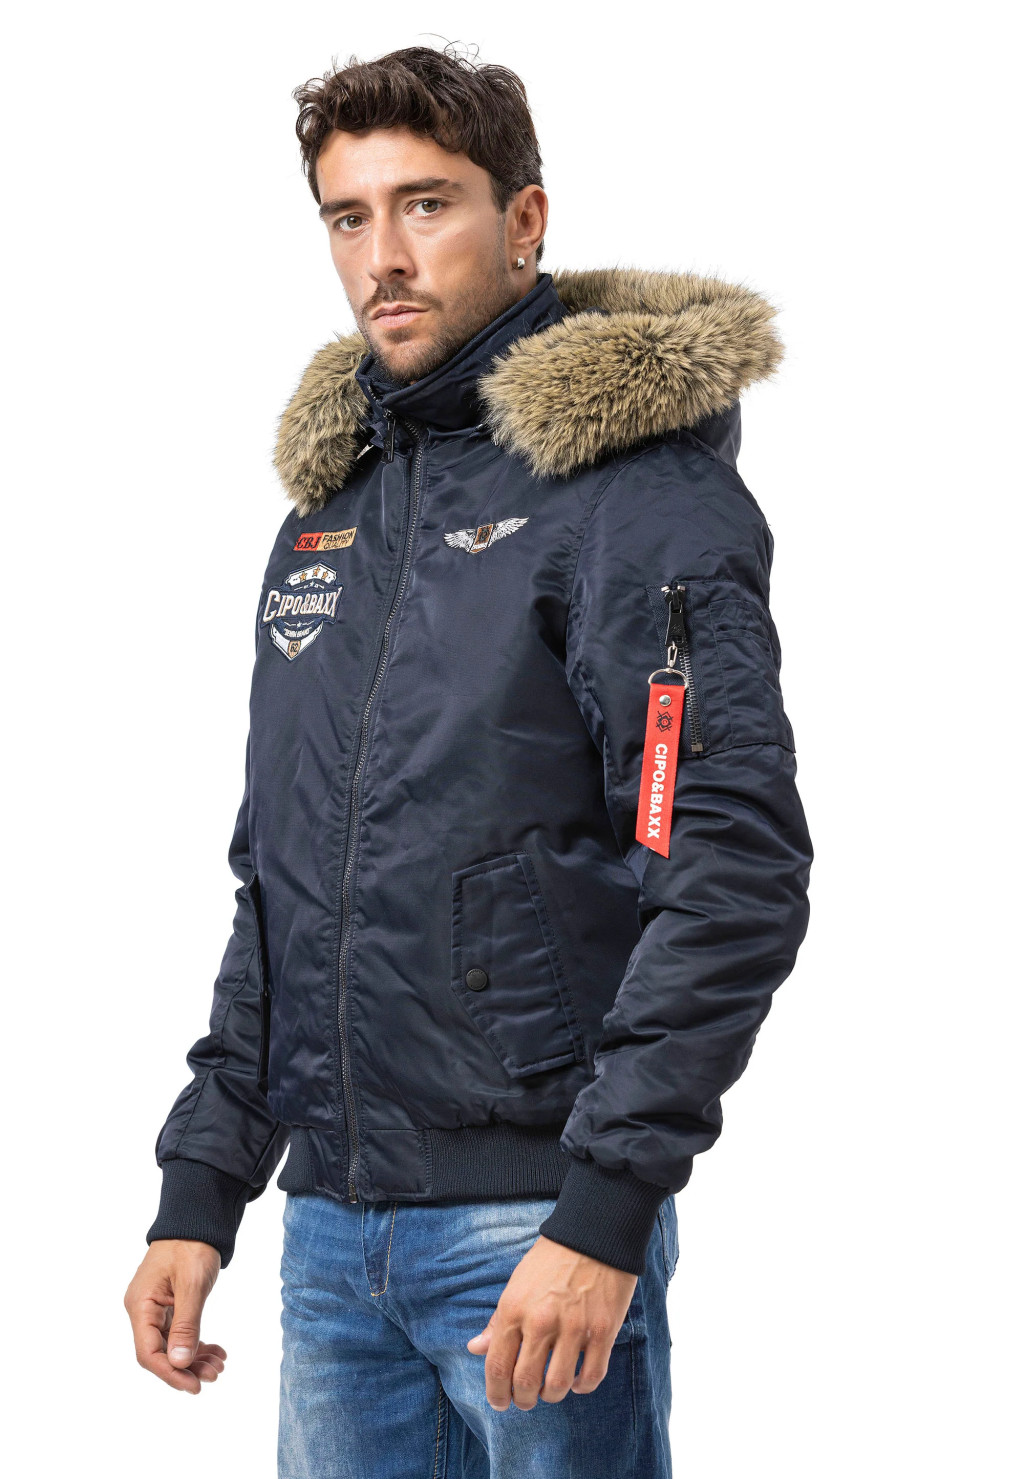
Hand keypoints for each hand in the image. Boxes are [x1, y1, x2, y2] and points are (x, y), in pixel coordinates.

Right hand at [124, 1239, 225, 1393]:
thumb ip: (186, 1324)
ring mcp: (156, 1308)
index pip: (148, 1353)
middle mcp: (143, 1310)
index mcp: (141, 1305)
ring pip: (172, 1345)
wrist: (197, 1218)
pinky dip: (197, 1343)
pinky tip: (215, 1351)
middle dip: (186, 1367)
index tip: (194, 1386)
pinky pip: (180, 1333)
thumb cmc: (192, 1245)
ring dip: (194, 1358)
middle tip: (214, 1375)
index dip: (170, 1373)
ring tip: (219, 1365)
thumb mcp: (192, 1284)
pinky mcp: (170, 1305)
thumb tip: (179, 1363)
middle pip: (159, 1353)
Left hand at [466, 1234, 636, 1410]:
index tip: (500, 1402)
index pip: (497, 1367)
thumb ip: (497, 1321)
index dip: (496, 1393)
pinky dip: (582, 1386)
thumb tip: (475, 1348)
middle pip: (526, 1383)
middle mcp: (541, 1321)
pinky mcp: (603, 1330)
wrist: (593, 1234)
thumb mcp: (516, 1284)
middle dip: (524, 1399)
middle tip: (526, 1399)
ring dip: (552, 1395)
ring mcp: (574, 1328)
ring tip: (550, 1389)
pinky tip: (577, 1381)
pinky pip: (591, 1376)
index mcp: (514, 1309)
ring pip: (558, 1386)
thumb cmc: (550, 1260)